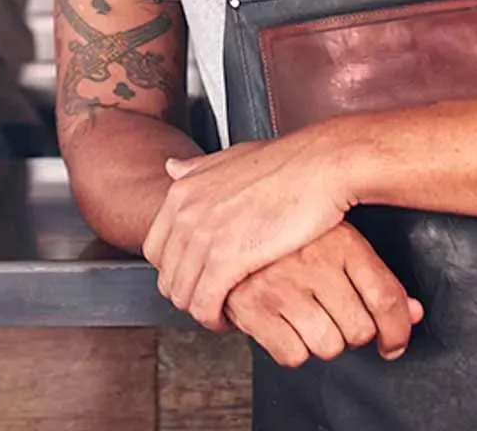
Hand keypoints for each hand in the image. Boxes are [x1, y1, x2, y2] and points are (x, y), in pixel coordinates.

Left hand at [144, 134, 353, 331]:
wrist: (321, 167)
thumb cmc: (288, 164)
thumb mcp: (232, 158)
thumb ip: (199, 169)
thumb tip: (172, 168)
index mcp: (183, 191)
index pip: (155, 247)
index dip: (174, 270)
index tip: (194, 278)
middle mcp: (185, 213)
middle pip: (166, 274)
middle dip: (186, 292)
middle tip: (209, 300)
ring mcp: (203, 236)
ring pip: (183, 293)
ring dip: (200, 310)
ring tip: (221, 314)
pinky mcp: (226, 260)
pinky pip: (205, 303)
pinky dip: (213, 319)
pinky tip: (230, 319)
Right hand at [225, 222, 422, 368]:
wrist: (225, 222)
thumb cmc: (290, 236)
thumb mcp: (340, 242)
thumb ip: (378, 280)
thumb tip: (414, 314)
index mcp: (341, 241)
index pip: (385, 299)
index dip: (398, 331)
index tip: (393, 342)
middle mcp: (314, 262)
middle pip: (359, 329)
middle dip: (353, 333)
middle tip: (337, 318)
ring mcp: (282, 285)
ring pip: (329, 346)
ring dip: (323, 342)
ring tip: (309, 320)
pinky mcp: (252, 307)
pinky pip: (292, 355)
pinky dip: (292, 349)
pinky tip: (286, 326)